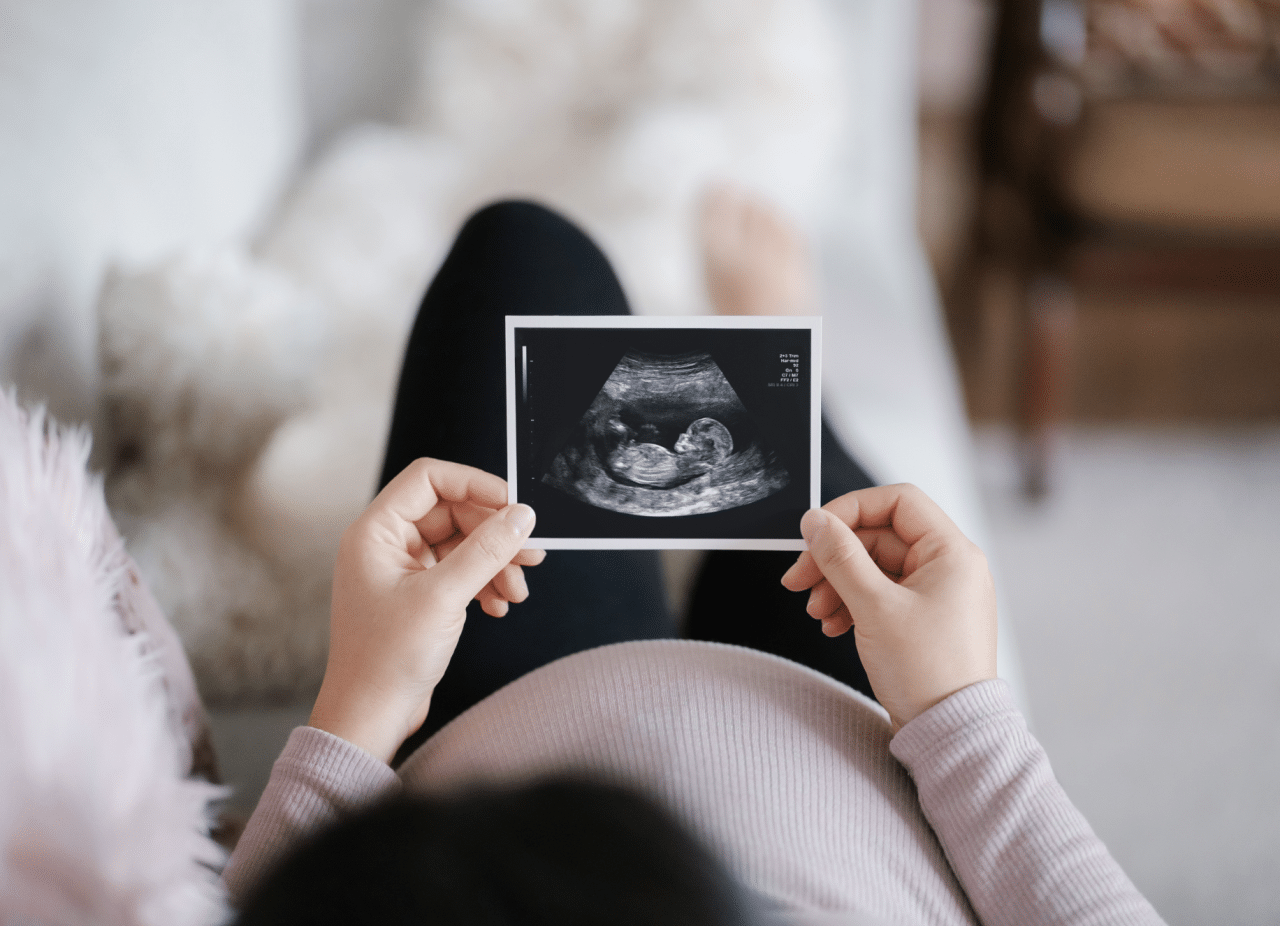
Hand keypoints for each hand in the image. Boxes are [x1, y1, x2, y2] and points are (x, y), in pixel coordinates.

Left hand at [309, 458, 543, 762]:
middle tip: (530, 555)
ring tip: (517, 591)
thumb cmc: (386, 660)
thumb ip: (486, 551)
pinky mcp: (417, 595)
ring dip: (494, 563)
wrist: (370, 717)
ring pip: (461, 544)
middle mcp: (386, 544)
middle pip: (453, 512)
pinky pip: (459, 571)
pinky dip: (483, 583)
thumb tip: (521, 516)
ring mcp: (401, 570)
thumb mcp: (444, 597)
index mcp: (376, 532)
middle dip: (493, 534)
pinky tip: (499, 605)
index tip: (512, 505)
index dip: (475, 485)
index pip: (429, 479)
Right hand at [781, 484, 996, 731]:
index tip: (815, 532)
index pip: (897, 502)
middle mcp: (949, 568)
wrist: (950, 734)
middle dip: (834, 559)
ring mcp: (935, 594)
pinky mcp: (922, 619)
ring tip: (816, 613)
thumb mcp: (874, 607)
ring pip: (873, 568)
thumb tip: (816, 521)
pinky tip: (833, 626)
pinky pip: (879, 594)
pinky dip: (851, 604)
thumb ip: (840, 557)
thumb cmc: (928, 674)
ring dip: (837, 585)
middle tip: (799, 580)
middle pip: (878, 538)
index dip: (850, 510)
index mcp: (952, 553)